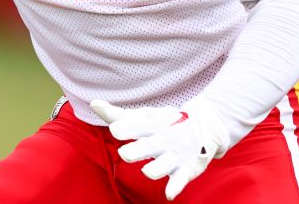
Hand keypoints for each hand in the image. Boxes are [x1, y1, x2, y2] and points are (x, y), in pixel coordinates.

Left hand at [90, 98, 227, 199]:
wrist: (205, 127)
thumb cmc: (164, 124)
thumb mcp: (143, 118)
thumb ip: (118, 115)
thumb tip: (94, 104)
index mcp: (152, 125)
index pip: (138, 125)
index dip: (126, 128)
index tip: (115, 130)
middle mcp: (163, 139)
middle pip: (149, 145)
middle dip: (138, 150)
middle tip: (125, 154)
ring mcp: (175, 155)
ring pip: (164, 164)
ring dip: (156, 168)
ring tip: (147, 172)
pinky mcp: (186, 169)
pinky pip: (180, 179)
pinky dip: (176, 186)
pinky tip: (168, 194)